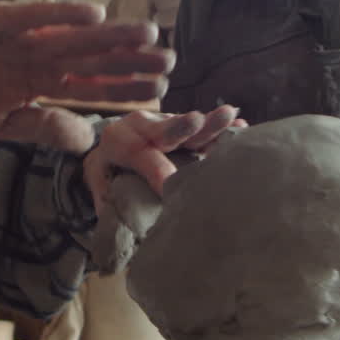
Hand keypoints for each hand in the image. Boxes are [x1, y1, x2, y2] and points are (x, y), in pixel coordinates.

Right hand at [0, 1, 173, 151]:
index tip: (159, 92)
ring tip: (148, 34)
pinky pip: (36, 17)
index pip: (92, 87)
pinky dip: (64, 14)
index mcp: (42, 82)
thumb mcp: (1, 123)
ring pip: (76, 37)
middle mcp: (41, 56)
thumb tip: (87, 140)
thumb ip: (43, 129)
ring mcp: (24, 37)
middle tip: (171, 61)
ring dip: (112, 35)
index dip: (125, 89)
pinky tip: (95, 14)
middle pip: (94, 61)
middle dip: (131, 62)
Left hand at [83, 105, 245, 211]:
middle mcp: (145, 128)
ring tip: (230, 116)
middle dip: (183, 127)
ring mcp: (167, 125)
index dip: (155, 170)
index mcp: (120, 141)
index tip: (169, 183)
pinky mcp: (184, 127)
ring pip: (191, 126)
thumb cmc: (106, 165)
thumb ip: (105, 197)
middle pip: (167, 129)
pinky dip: (223, 128)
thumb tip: (117, 224)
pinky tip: (242, 126)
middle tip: (197, 121)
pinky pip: (205, 128)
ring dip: (211, 123)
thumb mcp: (97, 178)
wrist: (109, 139)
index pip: (140, 156)